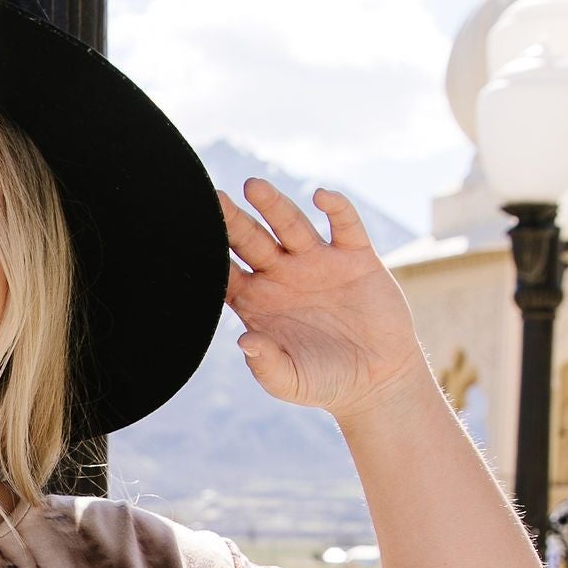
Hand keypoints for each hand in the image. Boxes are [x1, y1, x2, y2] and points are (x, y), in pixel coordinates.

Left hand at [221, 178, 425, 420]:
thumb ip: (265, 365)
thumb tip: (244, 341)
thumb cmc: (324, 381)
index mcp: (257, 300)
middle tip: (213, 198)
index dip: (210, 256)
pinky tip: (321, 196)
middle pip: (251, 239)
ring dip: (273, 204)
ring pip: (291, 224)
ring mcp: (317, 262)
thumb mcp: (290, 381)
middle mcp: (282, 274)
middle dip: (233, 220)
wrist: (376, 379)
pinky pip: (344, 225)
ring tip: (253, 186)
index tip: (191, 239)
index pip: (226, 271)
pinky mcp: (355, 257)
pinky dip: (336, 208)